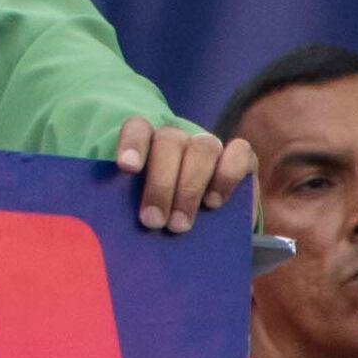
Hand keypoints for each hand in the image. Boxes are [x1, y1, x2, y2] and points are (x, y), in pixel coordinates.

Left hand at [113, 118, 252, 234]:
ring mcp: (209, 147)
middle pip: (169, 142)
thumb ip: (131, 208)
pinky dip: (227, 176)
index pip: (138, 128)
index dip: (133, 144)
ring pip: (202, 148)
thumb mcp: (140, 212)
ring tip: (179, 224)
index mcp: (147, 143)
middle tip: (153, 221)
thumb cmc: (159, 218)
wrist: (200, 228)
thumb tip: (116, 228)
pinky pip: (239, 153)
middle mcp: (179, 140)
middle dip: (161, 184)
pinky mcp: (241, 158)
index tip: (127, 168)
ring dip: (190, 187)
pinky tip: (214, 203)